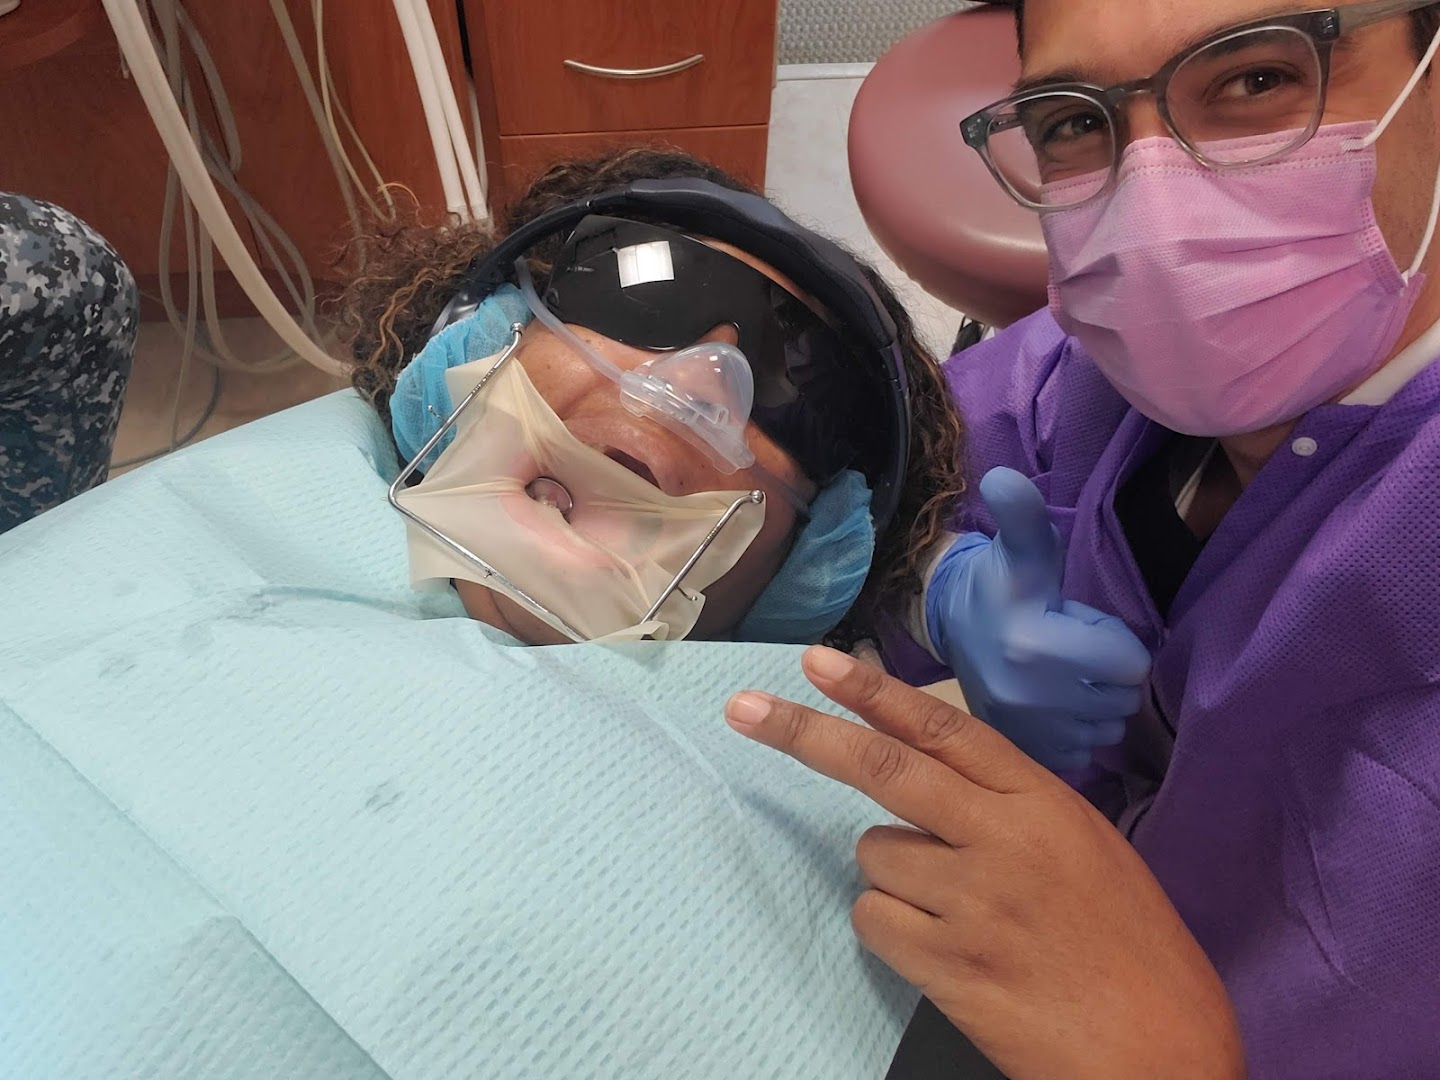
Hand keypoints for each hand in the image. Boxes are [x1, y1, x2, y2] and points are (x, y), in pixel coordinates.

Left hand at [726, 648, 1243, 1079]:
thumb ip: (1011, 806)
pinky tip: (944, 952)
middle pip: (882, 767)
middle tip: (744, 710)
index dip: (873, 691)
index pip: (942, 728)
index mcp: (1044, 803)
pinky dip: (893, 929)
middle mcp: (1001, 838)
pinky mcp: (944, 963)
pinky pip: (874, 919)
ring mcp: (969, 901)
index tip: (817, 662)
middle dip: (805, 733)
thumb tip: (929, 775)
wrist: (1160, 1053)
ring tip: (958, 914)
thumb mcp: (1089, 849)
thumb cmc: (1134, 949)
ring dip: (895, 875)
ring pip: (873, 854)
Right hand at [926, 467, 1150, 769]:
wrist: (954, 633)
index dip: (1112, 639)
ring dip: (1096, 702)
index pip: (1130, 662)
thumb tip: (1004, 476)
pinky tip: (1053, 704)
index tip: (1077, 625)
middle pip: (1123, 696)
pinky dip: (1078, 730)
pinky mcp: (1027, 755)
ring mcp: (1029, 734)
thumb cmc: (1002, 587)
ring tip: (1062, 676)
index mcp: (1035, 646)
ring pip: (1108, 726)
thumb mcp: (1020, 550)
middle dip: (1107, 671)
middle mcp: (1032, 698)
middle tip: (1071, 650)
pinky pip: (1086, 751)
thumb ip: (1024, 516)